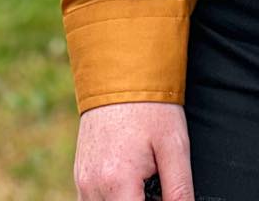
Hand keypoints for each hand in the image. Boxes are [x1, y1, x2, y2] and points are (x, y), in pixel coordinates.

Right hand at [73, 101, 192, 199]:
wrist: (121, 71)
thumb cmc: (151, 106)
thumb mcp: (174, 146)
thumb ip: (179, 190)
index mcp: (117, 183)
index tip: (165, 194)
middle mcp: (92, 188)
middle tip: (158, 185)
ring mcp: (82, 182)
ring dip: (126, 200)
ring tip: (147, 179)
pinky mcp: (80, 175)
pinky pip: (94, 200)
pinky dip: (113, 196)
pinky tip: (132, 178)